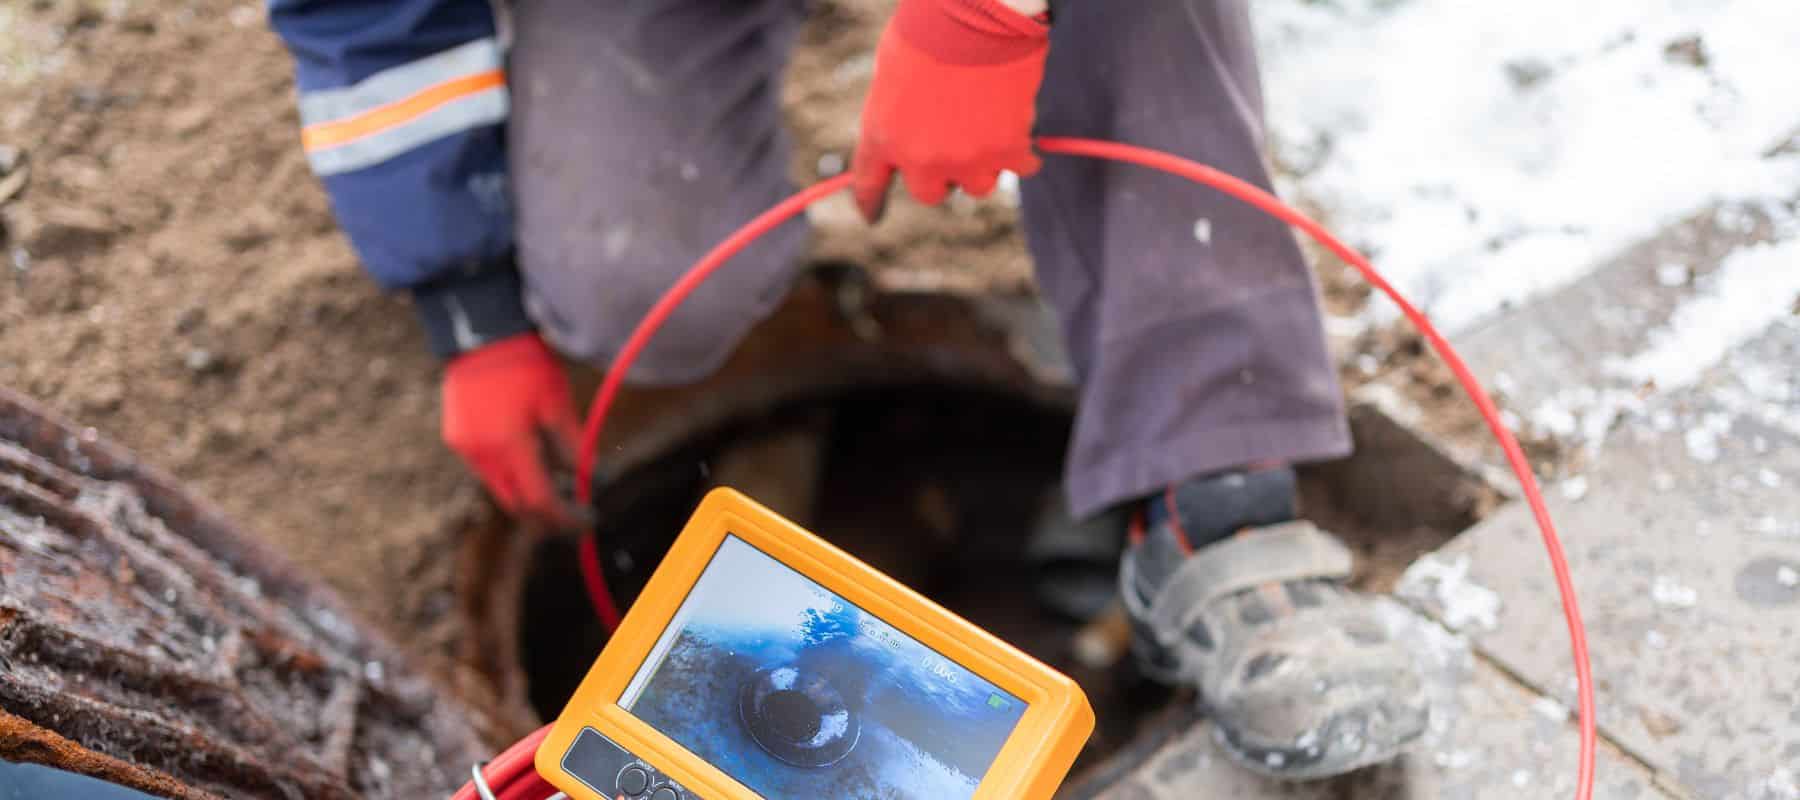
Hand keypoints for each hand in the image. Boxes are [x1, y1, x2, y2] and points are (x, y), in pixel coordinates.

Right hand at [441, 332, 582, 525]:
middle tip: (577, 511)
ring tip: (559, 478)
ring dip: (529, 493)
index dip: (566, 518)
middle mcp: (481, 455)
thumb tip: (591, 477)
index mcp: (509, 447)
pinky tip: (531, 455)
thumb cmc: (526, 364)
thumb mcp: (558, 405)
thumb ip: (573, 447)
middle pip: (517, 505)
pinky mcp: (457, 438)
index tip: (589, 519)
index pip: (540, 502)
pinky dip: (512, 473)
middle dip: (548, 515)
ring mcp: (465, 448)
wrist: (481, 332)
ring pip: (501, 489)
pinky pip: (487, 469)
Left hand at [852, 0, 1050, 221]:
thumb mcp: (893, 70)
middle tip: (957, 145)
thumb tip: (917, 132)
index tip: (870, 215)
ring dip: (985, 163)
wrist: (973, 15)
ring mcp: (965, 158)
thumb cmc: (929, 27)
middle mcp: (920, 158)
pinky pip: (1021, 167)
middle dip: (943, 173)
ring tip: (991, 127)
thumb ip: (898, 112)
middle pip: (931, 193)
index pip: (868, 181)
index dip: (870, 201)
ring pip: (978, 185)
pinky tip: (1022, 130)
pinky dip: (1024, 152)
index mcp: (882, 134)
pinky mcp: (1007, 150)